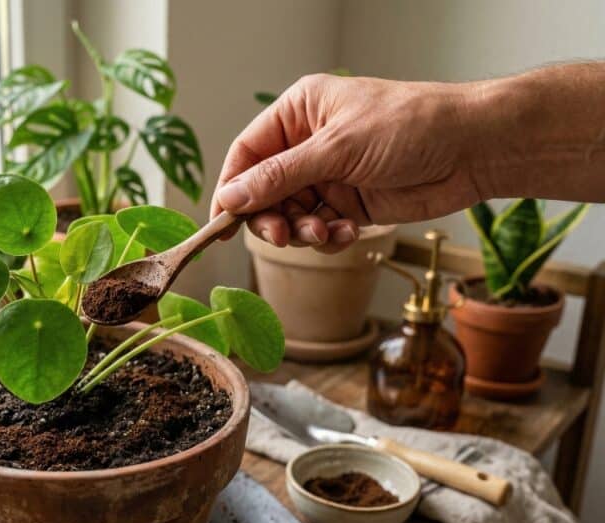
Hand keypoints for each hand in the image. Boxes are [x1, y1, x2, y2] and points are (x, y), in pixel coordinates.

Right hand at [211, 73, 485, 251]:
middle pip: (263, 191)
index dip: (232, 188)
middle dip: (270, 217)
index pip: (247, 153)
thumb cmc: (411, 125)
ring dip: (301, 231)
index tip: (222, 222)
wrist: (473, 149)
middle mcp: (308, 144)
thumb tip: (231, 197)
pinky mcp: (350, 204)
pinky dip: (326, 237)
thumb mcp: (337, 148)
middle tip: (282, 236)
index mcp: (299, 112)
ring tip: (323, 232)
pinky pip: (318, 229)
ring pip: (290, 215)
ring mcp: (329, 176)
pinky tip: (346, 233)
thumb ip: (280, 176)